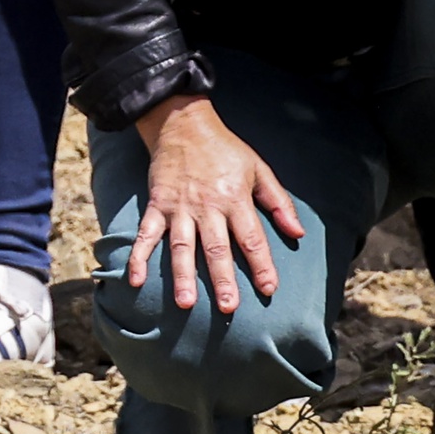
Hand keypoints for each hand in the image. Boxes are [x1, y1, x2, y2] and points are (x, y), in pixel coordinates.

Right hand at [129, 94, 303, 312]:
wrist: (184, 125)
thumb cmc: (226, 150)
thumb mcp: (260, 169)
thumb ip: (279, 202)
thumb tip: (298, 233)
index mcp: (236, 199)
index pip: (252, 239)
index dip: (261, 265)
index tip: (269, 289)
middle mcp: (208, 207)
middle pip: (216, 249)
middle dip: (223, 279)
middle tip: (228, 308)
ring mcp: (179, 208)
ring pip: (181, 247)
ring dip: (183, 276)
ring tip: (185, 303)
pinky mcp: (156, 206)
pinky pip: (146, 235)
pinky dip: (138, 257)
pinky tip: (136, 280)